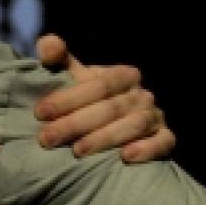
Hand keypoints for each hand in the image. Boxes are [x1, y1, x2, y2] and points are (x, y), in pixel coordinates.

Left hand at [33, 34, 174, 161]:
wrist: (108, 131)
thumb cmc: (85, 102)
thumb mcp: (72, 79)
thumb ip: (57, 60)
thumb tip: (49, 47)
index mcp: (123, 76)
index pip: (99, 84)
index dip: (69, 97)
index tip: (41, 112)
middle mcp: (142, 95)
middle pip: (111, 107)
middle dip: (76, 123)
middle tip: (47, 138)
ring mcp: (156, 117)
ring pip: (134, 125)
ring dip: (105, 138)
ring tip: (77, 151)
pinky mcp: (165, 139)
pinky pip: (163, 142)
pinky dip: (147, 149)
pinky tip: (125, 157)